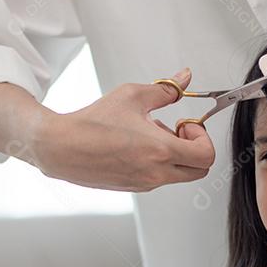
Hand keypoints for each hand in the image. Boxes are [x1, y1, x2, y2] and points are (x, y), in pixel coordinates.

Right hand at [33, 67, 215, 191]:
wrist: (61, 148)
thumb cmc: (92, 123)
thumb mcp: (132, 96)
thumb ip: (165, 89)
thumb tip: (184, 79)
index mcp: (160, 151)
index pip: (206, 155)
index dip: (203, 137)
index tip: (186, 124)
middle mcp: (155, 173)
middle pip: (198, 170)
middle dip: (194, 148)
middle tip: (176, 131)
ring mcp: (144, 184)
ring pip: (177, 173)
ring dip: (173, 155)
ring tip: (148, 134)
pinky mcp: (133, 188)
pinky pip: (157, 178)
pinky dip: (157, 163)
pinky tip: (135, 145)